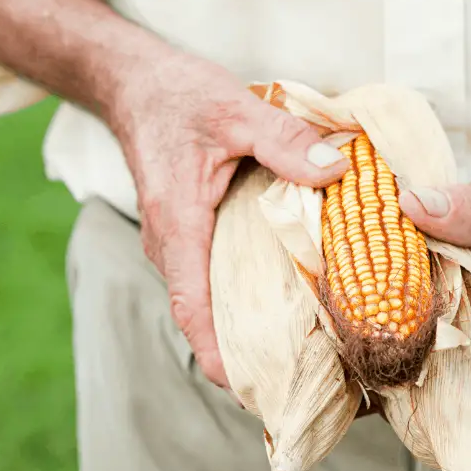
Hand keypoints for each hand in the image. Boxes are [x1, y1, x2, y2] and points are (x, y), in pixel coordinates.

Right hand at [105, 48, 348, 389]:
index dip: (219, 352)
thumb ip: (285, 140)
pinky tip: (286, 295)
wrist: (133, 82)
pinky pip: (212, 275)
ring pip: (208, 298)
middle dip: (244, 352)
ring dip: (245, 325)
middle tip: (300, 380)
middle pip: (203, 315)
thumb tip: (337, 170)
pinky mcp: (187, 232)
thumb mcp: (235, 109)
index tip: (250, 389)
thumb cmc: (177, 95)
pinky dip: (243, 293)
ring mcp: (176, 240)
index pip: (192, 306)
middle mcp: (170, 243)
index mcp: (177, 224)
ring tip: (302, 350)